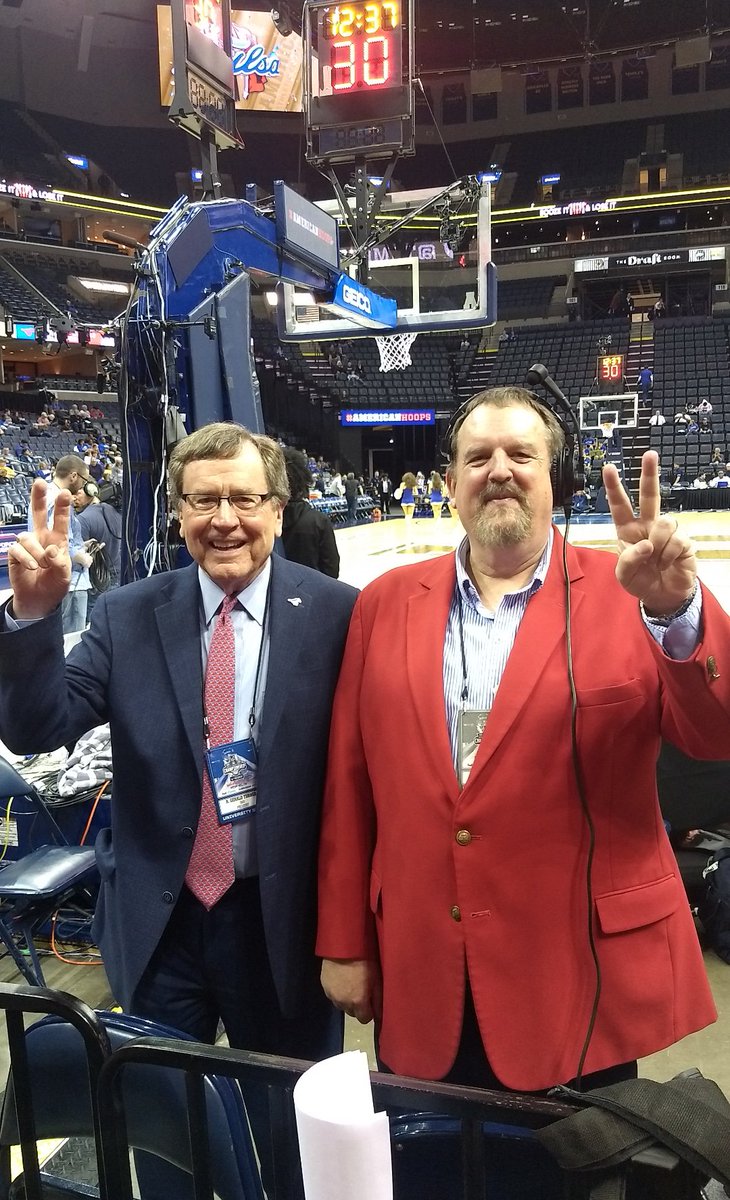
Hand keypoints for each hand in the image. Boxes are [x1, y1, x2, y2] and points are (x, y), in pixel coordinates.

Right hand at [8, 479, 72, 619]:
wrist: (38, 601)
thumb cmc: (54, 585)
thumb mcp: (64, 577)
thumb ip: (61, 563)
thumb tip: (52, 550)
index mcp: (58, 541)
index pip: (61, 521)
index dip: (62, 508)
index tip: (65, 494)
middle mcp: (42, 539)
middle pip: (38, 514)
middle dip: (39, 498)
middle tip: (40, 483)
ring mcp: (28, 545)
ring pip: (28, 537)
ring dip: (37, 552)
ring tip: (42, 566)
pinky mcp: (15, 554)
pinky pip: (18, 549)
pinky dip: (26, 558)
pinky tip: (32, 567)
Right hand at [321, 958, 381, 1024]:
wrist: (343, 947)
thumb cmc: (364, 961)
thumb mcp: (377, 980)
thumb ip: (378, 1000)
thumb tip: (380, 1016)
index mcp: (358, 1002)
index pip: (364, 1020)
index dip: (369, 1011)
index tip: (370, 1002)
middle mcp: (343, 1002)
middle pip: (352, 1013)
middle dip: (357, 1006)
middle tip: (361, 991)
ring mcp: (332, 996)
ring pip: (342, 1006)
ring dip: (347, 1000)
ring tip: (351, 984)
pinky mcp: (325, 988)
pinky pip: (333, 997)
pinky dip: (338, 992)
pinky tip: (342, 981)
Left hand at [603, 451, 696, 615]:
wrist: (663, 596)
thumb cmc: (640, 581)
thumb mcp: (624, 575)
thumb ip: (628, 560)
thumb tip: (646, 545)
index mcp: (628, 530)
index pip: (620, 506)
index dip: (614, 487)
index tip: (609, 468)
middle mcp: (648, 526)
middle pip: (649, 495)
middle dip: (649, 474)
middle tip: (649, 455)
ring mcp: (667, 533)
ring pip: (665, 522)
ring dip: (659, 544)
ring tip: (657, 560)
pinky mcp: (684, 542)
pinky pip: (677, 541)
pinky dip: (670, 556)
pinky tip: (669, 563)